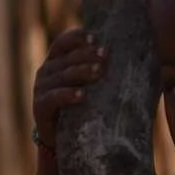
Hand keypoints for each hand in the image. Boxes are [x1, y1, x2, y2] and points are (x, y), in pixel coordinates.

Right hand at [32, 28, 104, 148]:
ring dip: (81, 72)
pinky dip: (68, 95)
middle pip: (66, 58)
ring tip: (99, 71)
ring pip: (62, 76)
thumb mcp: (87, 84)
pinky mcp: (39, 107)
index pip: (63, 43)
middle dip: (86, 54)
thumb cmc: (80, 106)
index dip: (77, 38)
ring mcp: (40, 89)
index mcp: (55, 61)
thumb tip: (135, 57)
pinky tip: (82, 95)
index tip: (95, 37)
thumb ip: (97, 68)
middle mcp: (46, 71)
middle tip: (105, 54)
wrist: (60, 138)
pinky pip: (54, 98)